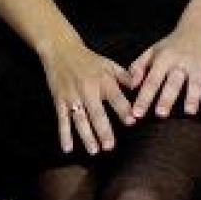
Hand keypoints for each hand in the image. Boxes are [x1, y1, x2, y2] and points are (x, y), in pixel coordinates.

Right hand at [38, 39, 135, 154]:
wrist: (60, 49)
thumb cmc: (88, 59)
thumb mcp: (108, 64)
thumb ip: (125, 77)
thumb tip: (141, 88)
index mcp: (102, 80)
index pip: (115, 97)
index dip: (123, 109)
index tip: (132, 121)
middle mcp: (87, 89)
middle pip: (96, 112)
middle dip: (103, 129)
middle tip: (109, 146)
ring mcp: (72, 96)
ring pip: (79, 119)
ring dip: (86, 135)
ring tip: (94, 150)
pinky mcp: (59, 100)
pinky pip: (62, 119)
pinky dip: (64, 134)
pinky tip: (68, 148)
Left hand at [126, 21, 200, 119]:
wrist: (200, 25)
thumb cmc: (173, 43)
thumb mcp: (154, 50)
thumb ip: (139, 66)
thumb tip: (131, 85)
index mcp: (164, 58)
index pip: (152, 80)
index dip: (144, 97)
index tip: (137, 113)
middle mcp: (181, 61)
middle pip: (173, 82)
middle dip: (167, 98)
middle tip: (160, 114)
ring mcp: (198, 64)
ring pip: (195, 82)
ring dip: (192, 97)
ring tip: (189, 112)